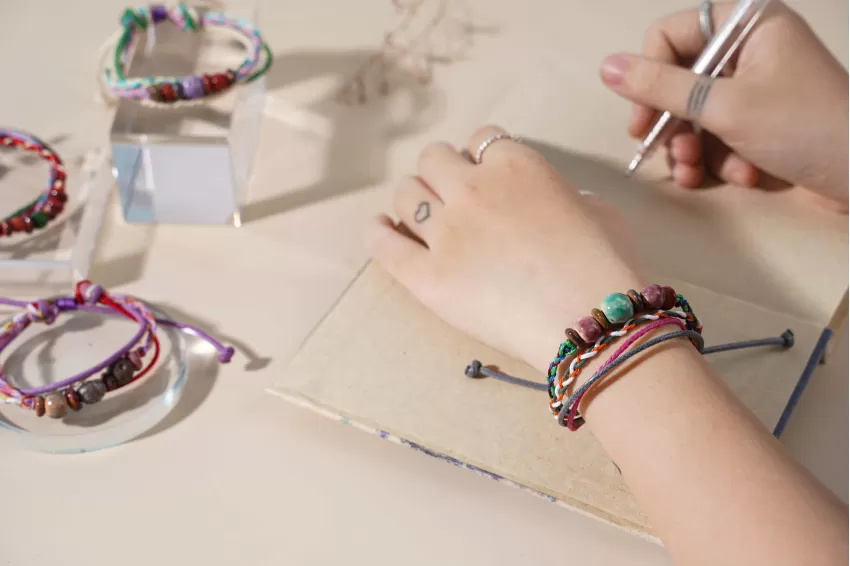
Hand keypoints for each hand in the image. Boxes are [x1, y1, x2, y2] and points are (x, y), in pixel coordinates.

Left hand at [368, 126, 640, 372]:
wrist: (587, 320)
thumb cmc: (605, 267)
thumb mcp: (598, 212)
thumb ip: (565, 196)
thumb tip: (556, 204)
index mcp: (516, 165)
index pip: (481, 141)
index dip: (480, 157)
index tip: (482, 174)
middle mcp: (472, 189)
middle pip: (434, 159)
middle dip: (441, 172)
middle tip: (450, 196)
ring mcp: (444, 233)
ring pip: (405, 194)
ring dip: (412, 198)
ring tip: (418, 215)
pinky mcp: (425, 276)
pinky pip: (384, 244)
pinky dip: (377, 232)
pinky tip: (379, 228)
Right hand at [600, 1, 847, 204]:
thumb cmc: (802, 127)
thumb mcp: (723, 106)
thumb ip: (661, 87)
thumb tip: (606, 68)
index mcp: (747, 22)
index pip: (671, 35)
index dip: (650, 76)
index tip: (642, 120)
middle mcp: (750, 47)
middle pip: (680, 78)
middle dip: (673, 123)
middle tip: (668, 153)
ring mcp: (758, 85)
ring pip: (696, 112)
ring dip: (692, 148)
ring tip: (698, 173)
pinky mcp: (763, 120)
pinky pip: (720, 132)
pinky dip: (721, 157)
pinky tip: (739, 175)